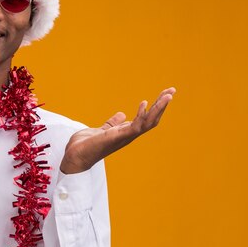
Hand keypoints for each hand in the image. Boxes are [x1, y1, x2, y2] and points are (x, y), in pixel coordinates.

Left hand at [60, 87, 175, 173]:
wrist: (75, 156)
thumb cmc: (87, 146)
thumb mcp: (102, 130)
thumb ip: (112, 123)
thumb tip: (122, 115)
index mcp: (126, 132)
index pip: (146, 118)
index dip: (156, 107)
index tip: (165, 93)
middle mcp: (128, 135)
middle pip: (151, 119)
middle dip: (162, 105)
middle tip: (172, 90)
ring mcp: (123, 137)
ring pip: (147, 122)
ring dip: (158, 108)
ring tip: (167, 95)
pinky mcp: (116, 137)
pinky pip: (134, 126)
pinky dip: (141, 115)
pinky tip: (144, 103)